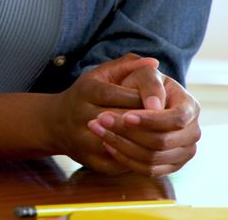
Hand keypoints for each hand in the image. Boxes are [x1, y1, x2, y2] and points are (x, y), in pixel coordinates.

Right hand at [50, 54, 155, 173]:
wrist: (57, 123)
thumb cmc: (87, 94)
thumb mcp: (102, 74)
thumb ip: (127, 65)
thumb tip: (154, 63)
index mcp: (87, 91)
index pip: (123, 95)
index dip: (146, 99)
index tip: (163, 101)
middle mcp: (81, 115)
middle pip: (123, 120)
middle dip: (149, 121)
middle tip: (170, 122)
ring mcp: (82, 139)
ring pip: (121, 145)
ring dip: (144, 143)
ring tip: (163, 137)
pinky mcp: (88, 160)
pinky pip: (116, 164)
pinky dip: (135, 160)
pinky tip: (148, 154)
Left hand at [88, 70, 200, 176]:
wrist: (138, 101)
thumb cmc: (140, 84)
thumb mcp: (143, 74)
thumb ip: (150, 84)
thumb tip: (155, 106)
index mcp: (190, 107)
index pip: (176, 119)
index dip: (151, 120)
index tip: (125, 116)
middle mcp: (192, 132)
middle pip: (162, 142)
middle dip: (129, 132)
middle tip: (99, 120)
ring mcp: (183, 152)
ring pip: (153, 158)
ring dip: (121, 145)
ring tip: (97, 129)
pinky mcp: (170, 166)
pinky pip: (148, 170)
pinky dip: (125, 159)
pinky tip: (106, 144)